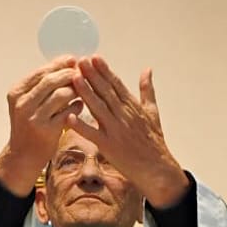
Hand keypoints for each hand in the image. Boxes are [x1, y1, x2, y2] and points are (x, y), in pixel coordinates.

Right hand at [0, 56, 82, 195]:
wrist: (23, 155)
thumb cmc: (30, 124)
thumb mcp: (28, 102)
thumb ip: (43, 84)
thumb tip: (68, 62)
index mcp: (17, 92)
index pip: (41, 72)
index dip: (59, 64)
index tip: (73, 61)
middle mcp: (22, 103)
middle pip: (50, 80)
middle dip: (69, 74)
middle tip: (82, 73)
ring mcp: (34, 117)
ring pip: (60, 94)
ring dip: (75, 90)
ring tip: (82, 91)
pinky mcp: (46, 130)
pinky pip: (68, 112)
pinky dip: (77, 106)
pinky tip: (80, 106)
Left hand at [69, 56, 188, 207]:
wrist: (157, 169)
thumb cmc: (154, 142)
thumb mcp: (153, 112)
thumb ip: (147, 90)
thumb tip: (147, 70)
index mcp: (133, 107)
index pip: (116, 85)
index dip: (104, 70)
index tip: (94, 57)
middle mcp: (124, 116)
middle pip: (106, 92)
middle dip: (93, 75)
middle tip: (80, 61)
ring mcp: (116, 131)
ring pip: (98, 108)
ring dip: (86, 92)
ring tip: (74, 78)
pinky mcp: (109, 146)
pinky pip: (92, 134)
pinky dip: (81, 126)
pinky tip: (69, 116)